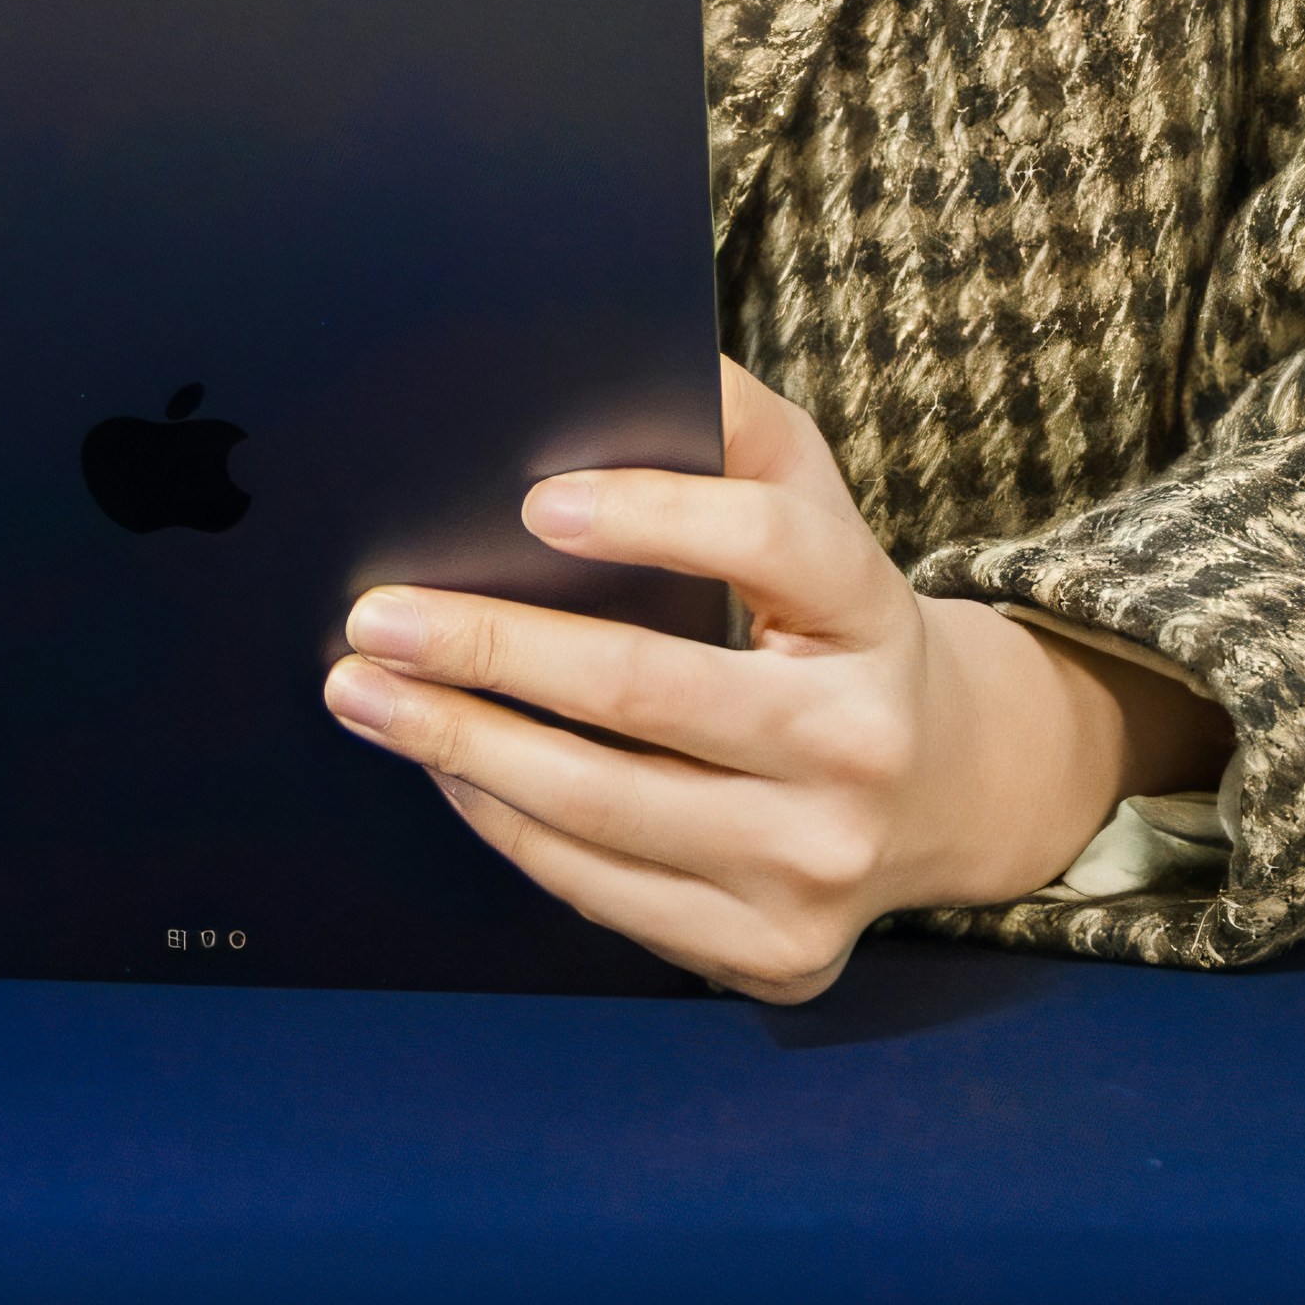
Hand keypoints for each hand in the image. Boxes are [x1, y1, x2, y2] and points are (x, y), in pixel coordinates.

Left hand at [321, 363, 1170, 1006]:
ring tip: (364, 694)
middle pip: (648, 690)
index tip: (532, 500)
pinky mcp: (772, 953)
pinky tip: (444, 768)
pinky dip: (505, 823)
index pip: (771, 544)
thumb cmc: (831, 625)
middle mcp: (858, 746)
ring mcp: (815, 864)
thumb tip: (621, 351)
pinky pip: (602, 889)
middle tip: (373, 615)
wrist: (940, 792)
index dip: (654, 516)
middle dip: (490, 650)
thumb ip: (737, 428)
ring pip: (602, 805)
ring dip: (462, 744)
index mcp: (874, 614)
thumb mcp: (817, 510)